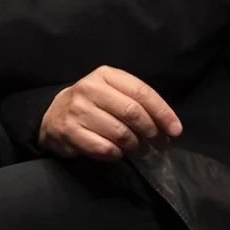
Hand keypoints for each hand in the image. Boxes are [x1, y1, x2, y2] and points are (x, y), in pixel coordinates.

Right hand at [38, 66, 181, 160]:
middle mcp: (89, 88)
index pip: (141, 92)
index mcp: (105, 75)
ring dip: (137, 147)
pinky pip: (104, 148)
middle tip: (160, 144)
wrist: (54, 114)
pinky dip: (117, 154)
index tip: (175, 130)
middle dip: (152, 132)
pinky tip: (119, 153)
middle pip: (132, 113)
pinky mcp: (69, 131)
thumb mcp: (111, 90)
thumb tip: (167, 125)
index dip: (163, 112)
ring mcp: (77, 110)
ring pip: (120, 133)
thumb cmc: (92, 103)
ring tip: (142, 151)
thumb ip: (135, 100)